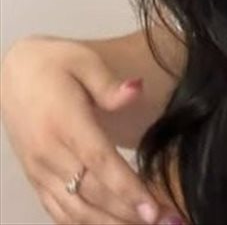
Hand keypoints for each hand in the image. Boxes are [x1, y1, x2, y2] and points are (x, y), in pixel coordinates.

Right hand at [1, 36, 183, 223]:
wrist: (11, 74)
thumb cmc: (55, 63)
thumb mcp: (83, 60)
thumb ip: (108, 82)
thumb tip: (136, 90)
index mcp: (65, 122)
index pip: (99, 162)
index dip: (127, 189)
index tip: (154, 209)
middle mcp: (50, 153)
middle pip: (92, 193)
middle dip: (131, 213)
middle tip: (168, 222)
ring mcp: (40, 171)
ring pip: (76, 211)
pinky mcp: (36, 179)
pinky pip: (59, 212)